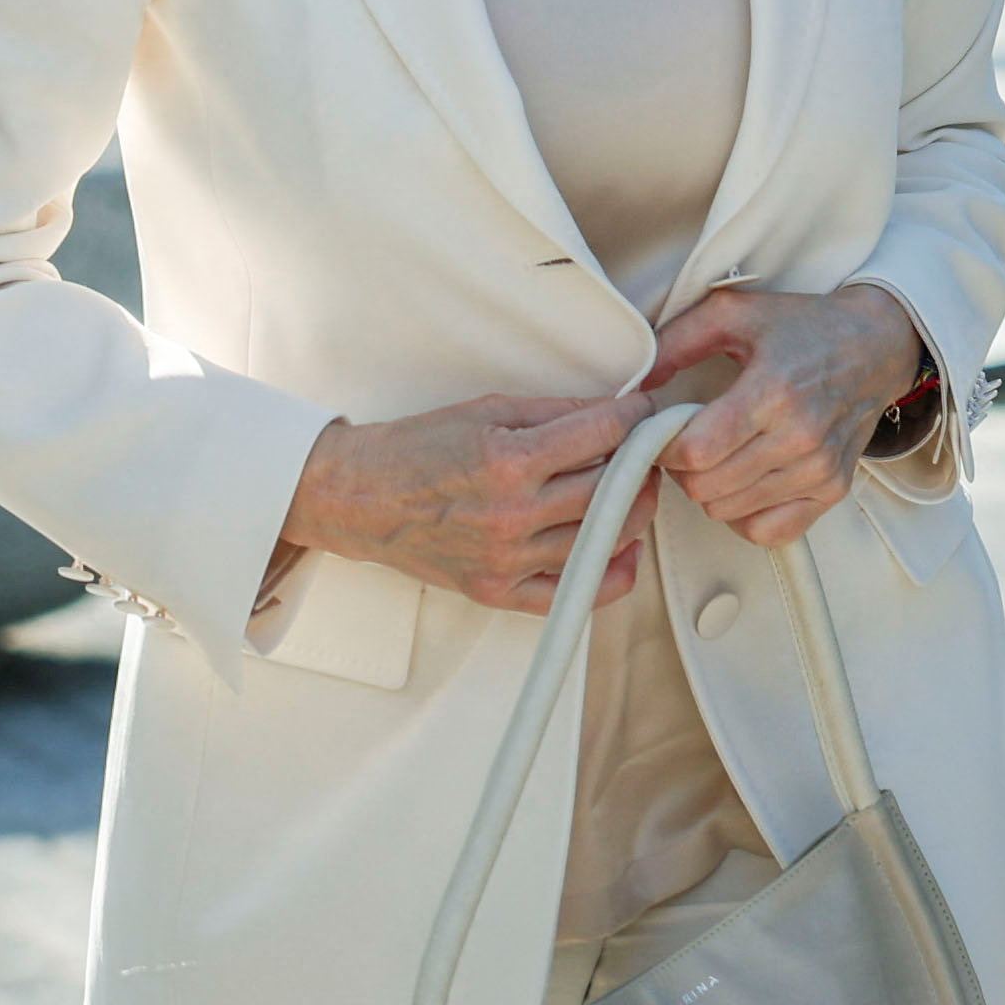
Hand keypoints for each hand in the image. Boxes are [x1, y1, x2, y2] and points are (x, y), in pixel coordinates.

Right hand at [279, 394, 659, 615]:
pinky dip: (609, 575)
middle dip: (642, 466)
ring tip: (631, 492)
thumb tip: (611, 412)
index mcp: (509, 461)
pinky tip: (619, 551)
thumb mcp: (485, 411)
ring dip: (632, 514)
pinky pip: (574, 594)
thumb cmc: (414, 450)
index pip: (602, 435)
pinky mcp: (498, 589)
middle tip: (646, 452)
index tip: (645, 412)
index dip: (635, 418)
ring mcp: (507, 558)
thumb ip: (554, 412)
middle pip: (613, 491)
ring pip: (603, 541)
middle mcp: (513, 513)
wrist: (359, 498)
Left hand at [643, 284, 930, 549]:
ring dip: (710, 490)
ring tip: (718, 456)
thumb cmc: (804, 328)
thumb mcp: (736, 313)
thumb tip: (637, 386)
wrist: (876, 347)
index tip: (665, 431)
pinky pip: (768, 532)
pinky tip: (742, 484)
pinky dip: (744, 516)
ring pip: (730, 511)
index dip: (665, 446)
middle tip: (689, 442)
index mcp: (772, 391)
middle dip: (682, 468)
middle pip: (707, 487)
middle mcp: (800, 437)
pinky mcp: (833, 491)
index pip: (697, 451)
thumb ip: (677, 340)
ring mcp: (820, 470)